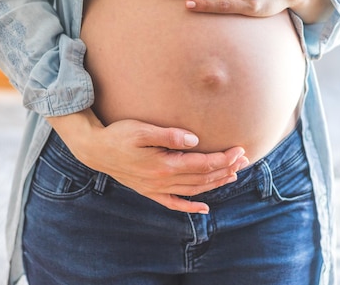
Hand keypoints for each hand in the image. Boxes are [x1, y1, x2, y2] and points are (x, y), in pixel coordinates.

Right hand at [47, 109, 248, 213]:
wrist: (95, 150)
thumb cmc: (118, 135)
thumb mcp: (142, 130)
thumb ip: (169, 135)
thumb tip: (195, 140)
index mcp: (164, 165)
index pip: (202, 164)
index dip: (224, 158)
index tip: (240, 150)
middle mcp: (162, 181)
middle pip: (202, 178)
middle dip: (226, 169)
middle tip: (244, 159)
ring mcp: (156, 189)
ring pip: (193, 190)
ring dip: (214, 184)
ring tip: (233, 175)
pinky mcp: (149, 191)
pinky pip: (174, 203)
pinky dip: (190, 207)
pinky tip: (203, 209)